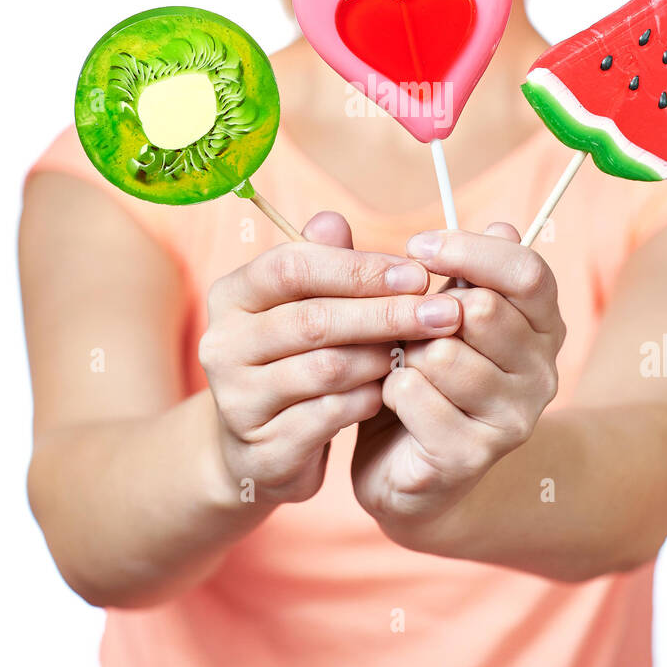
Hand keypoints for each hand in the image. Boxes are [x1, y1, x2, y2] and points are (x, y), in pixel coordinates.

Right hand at [198, 212, 463, 507]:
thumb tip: (334, 220)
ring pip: (325, 369)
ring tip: (419, 351)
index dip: (358, 268)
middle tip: (443, 313)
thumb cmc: (293, 357)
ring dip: (381, 358)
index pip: (292, 267)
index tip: (417, 273)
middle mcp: (223, 344)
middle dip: (386, 314)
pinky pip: (328, 416)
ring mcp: (238, 399)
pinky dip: (367, 401)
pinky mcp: (263, 446)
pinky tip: (391, 392)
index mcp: (233, 296)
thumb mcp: (303, 306)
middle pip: (313, 320)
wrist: (260, 446)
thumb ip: (322, 264)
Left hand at [351, 223, 564, 532]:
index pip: (528, 270)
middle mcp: (542, 372)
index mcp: (542, 326)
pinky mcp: (473, 455)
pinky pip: (416, 395)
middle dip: (424, 311)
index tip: (416, 247)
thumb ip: (456, 266)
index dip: (469, 250)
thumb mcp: (434, 312)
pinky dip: (390, 390)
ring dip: (405, 354)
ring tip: (400, 367)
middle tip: (404, 328)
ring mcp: (514, 418)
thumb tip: (499, 221)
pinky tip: (391, 401)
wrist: (405, 471)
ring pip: (445, 352)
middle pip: (483, 309)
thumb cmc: (421, 377)